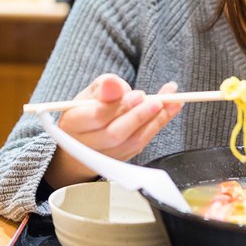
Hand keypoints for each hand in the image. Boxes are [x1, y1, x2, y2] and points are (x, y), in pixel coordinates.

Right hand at [44, 73, 182, 187]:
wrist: (82, 141)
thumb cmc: (87, 111)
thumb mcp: (90, 93)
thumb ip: (104, 87)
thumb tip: (115, 84)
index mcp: (73, 123)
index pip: (97, 116)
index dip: (120, 106)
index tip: (139, 94)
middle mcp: (86, 145)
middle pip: (116, 134)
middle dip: (140, 116)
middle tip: (158, 100)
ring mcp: (104, 157)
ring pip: (132, 142)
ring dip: (155, 121)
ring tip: (172, 102)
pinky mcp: (121, 161)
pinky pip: (141, 145)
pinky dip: (157, 126)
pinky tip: (170, 110)